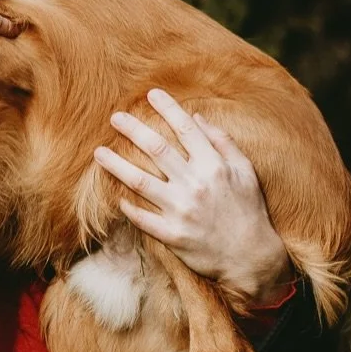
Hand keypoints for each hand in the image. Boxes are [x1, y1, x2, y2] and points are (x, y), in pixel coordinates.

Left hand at [93, 88, 295, 309]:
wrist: (252, 259)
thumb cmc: (249, 211)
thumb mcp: (246, 172)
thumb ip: (223, 143)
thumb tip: (197, 117)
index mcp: (214, 167)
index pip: (186, 130)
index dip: (168, 108)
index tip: (151, 93)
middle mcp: (195, 185)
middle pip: (157, 150)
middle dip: (133, 130)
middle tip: (114, 117)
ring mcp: (182, 211)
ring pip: (140, 182)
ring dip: (116, 165)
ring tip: (98, 153)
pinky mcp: (172, 235)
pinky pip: (141, 218)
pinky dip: (127, 206)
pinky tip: (116, 195)